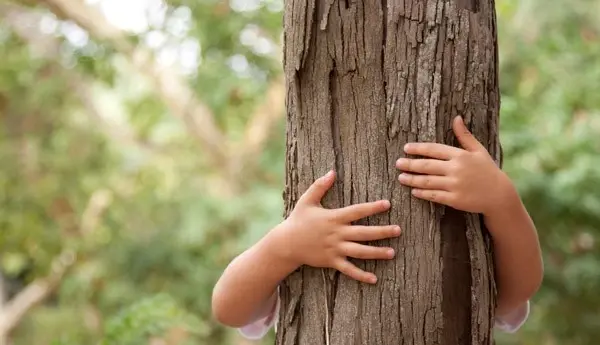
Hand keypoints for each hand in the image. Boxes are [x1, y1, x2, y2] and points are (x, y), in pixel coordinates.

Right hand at [276, 170, 400, 283]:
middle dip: (382, 231)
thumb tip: (332, 171)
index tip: (387, 204)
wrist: (286, 243)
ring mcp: (335, 249)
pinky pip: (349, 269)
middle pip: (364, 232)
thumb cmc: (298, 220)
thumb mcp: (307, 200)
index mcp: (334, 217)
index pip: (357, 211)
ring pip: (360, 251)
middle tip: (398, 230)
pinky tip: (374, 279)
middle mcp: (337, 234)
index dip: (372, 207)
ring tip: (392, 252)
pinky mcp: (331, 261)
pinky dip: (361, 275)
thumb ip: (320, 186)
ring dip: (377, 253)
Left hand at [396, 116, 513, 214]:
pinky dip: (422, 193)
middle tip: (398, 163)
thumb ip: (464, 136)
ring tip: (401, 177)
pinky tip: (413, 191)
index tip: (406, 148)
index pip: (434, 149)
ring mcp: (455, 185)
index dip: (418, 148)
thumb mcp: (478, 151)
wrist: (499, 195)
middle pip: (427, 165)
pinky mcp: (455, 199)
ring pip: (427, 181)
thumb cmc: (487, 171)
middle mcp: (456, 169)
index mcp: (461, 155)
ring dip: (412, 179)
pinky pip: (434, 195)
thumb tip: (456, 117)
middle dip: (410, 164)